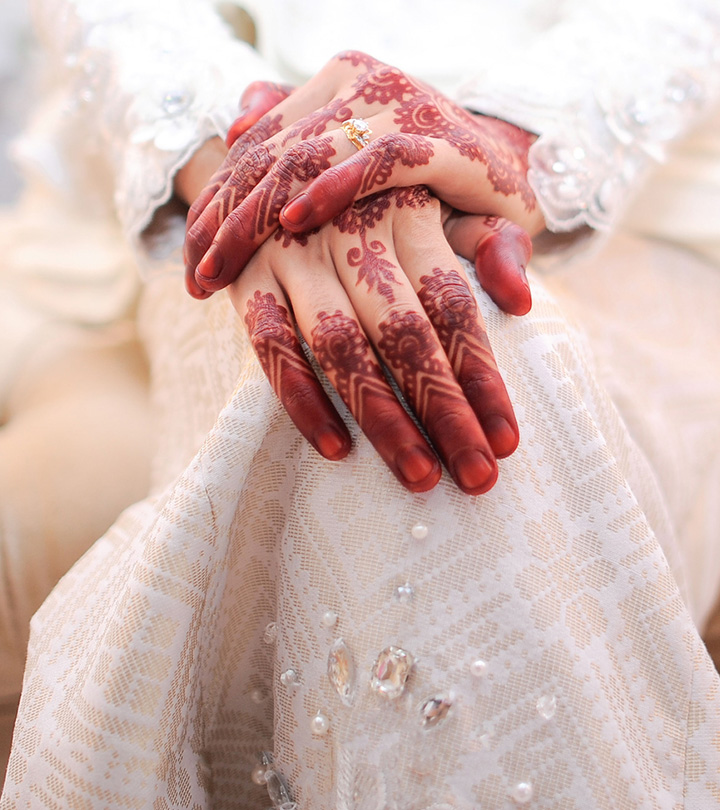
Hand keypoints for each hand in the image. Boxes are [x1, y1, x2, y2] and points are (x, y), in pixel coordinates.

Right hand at [184, 51, 544, 296]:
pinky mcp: (317, 86)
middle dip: (254, 214)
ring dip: (227, 208)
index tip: (290, 229)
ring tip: (196, 267)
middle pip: (309, 148)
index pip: (384, 153)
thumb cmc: (487, 191)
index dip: (336, 188)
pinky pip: (258, 135)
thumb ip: (506, 252)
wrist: (473, 128)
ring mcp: (346, 86)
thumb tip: (516, 301)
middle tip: (214, 273)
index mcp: (437, 129)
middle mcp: (386, 96)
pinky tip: (199, 230)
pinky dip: (225, 185)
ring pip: (272, 143)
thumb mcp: (506, 220)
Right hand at [228, 185, 520, 495]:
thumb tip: (522, 302)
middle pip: (403, 332)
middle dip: (444, 411)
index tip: (508, 440)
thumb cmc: (393, 178)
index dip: (481, 375)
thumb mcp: (451, 187)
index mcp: (410, 206)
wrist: (296, 123)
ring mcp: (293, 251)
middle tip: (478, 478)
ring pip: (338, 345)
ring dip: (380, 417)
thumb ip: (490, 240)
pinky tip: (337, 450)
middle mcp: (351, 228)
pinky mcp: (248, 274)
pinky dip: (300, 398)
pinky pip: (270, 345)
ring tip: (421, 477)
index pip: (453, 305)